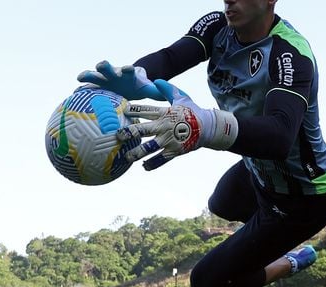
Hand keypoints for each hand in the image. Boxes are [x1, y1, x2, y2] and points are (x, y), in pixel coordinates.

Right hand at [77, 60, 164, 100]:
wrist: (128, 83)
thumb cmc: (139, 86)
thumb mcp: (148, 89)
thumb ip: (156, 92)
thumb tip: (165, 95)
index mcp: (127, 74)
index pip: (127, 69)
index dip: (127, 69)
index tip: (127, 68)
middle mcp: (114, 73)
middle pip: (108, 67)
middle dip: (105, 66)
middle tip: (101, 65)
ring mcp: (104, 79)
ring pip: (94, 75)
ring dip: (88, 75)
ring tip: (80, 77)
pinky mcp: (96, 85)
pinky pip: (87, 87)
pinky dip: (81, 90)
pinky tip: (74, 95)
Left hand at [119, 80, 238, 169]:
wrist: (208, 127)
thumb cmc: (193, 110)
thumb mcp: (181, 97)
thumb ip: (167, 89)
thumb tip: (156, 81)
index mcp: (164, 113)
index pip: (145, 110)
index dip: (132, 110)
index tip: (121, 110)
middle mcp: (164, 127)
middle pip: (142, 130)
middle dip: (128, 133)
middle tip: (117, 135)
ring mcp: (168, 141)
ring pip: (149, 148)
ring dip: (136, 153)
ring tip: (126, 157)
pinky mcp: (174, 151)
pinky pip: (161, 159)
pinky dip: (152, 164)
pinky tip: (143, 167)